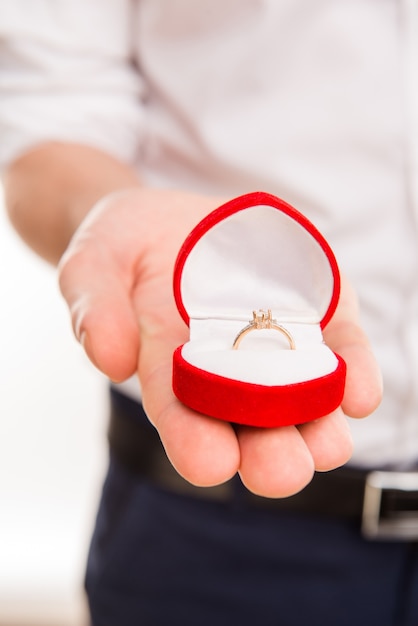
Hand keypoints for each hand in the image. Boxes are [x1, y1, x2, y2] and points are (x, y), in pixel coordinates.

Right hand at [59, 188, 382, 497]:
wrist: (172, 217)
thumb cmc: (125, 247)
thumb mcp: (94, 262)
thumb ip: (93, 306)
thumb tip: (110, 359)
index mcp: (168, 373)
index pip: (182, 419)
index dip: (193, 444)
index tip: (209, 464)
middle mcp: (226, 374)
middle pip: (251, 428)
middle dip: (268, 455)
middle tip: (281, 471)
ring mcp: (274, 346)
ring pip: (303, 404)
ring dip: (319, 430)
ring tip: (327, 444)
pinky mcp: (313, 315)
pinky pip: (339, 350)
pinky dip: (352, 373)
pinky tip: (357, 392)